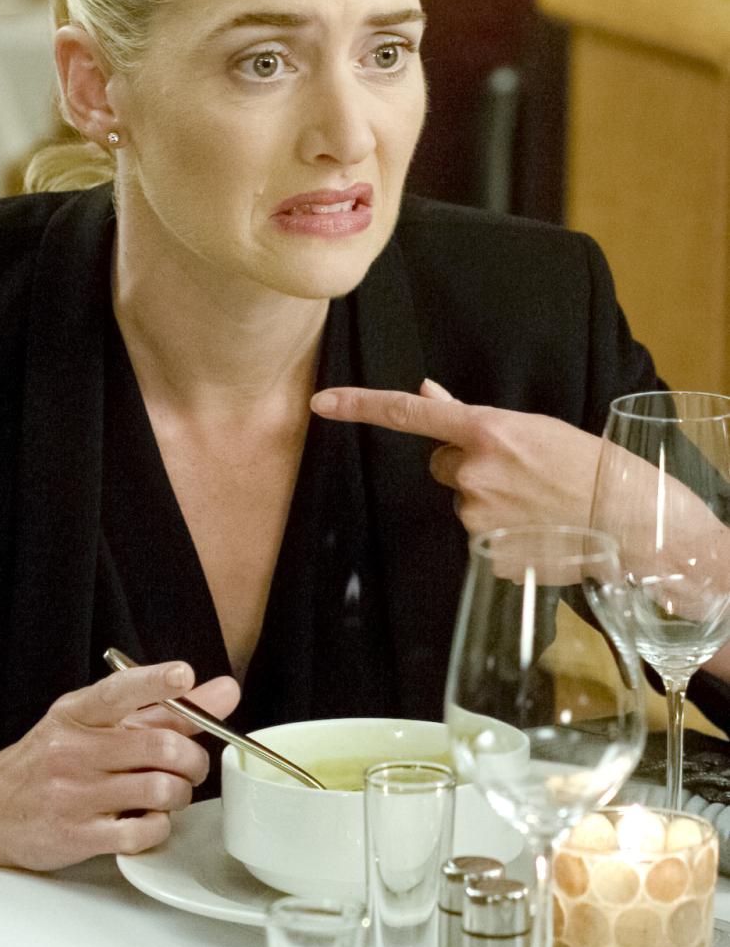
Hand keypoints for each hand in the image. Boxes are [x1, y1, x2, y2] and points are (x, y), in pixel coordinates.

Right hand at [0, 660, 240, 870]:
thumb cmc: (48, 761)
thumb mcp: (90, 723)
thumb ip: (159, 708)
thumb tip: (222, 691)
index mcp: (77, 714)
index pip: (119, 690)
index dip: (156, 681)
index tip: (183, 676)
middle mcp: (74, 750)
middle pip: (160, 746)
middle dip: (192, 758)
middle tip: (189, 764)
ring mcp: (74, 794)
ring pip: (161, 789)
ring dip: (179, 794)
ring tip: (168, 793)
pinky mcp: (77, 836)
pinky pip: (143, 831)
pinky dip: (159, 827)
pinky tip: (148, 819)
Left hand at [310, 377, 601, 535]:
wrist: (625, 517)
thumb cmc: (583, 463)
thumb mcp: (530, 427)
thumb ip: (469, 415)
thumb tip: (427, 393)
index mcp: (485, 431)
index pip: (408, 415)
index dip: (359, 406)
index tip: (320, 402)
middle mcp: (473, 472)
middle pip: (441, 465)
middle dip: (468, 467)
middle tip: (517, 474)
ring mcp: (477, 515)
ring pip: (461, 501)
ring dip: (487, 500)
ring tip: (532, 501)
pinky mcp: (485, 553)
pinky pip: (477, 536)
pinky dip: (499, 532)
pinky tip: (532, 527)